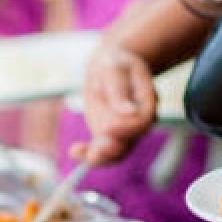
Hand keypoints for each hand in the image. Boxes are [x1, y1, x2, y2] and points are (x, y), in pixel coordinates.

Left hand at [72, 43, 156, 165]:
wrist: (109, 67)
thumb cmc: (114, 64)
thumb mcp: (114, 69)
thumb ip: (120, 91)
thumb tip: (128, 113)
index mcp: (147, 102)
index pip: (143, 121)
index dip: (127, 128)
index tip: (108, 128)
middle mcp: (138, 120)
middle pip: (130, 141)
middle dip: (112, 149)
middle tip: (95, 152)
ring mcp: (124, 130)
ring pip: (117, 151)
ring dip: (100, 157)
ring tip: (78, 153)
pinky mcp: (109, 135)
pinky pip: (102, 151)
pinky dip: (87, 154)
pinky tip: (74, 152)